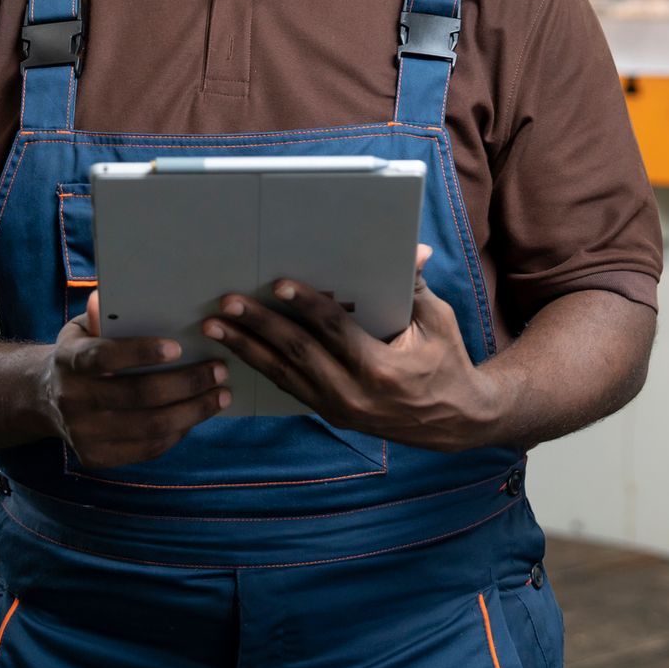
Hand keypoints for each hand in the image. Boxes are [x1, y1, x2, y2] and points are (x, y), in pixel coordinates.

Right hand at [39, 291, 231, 467]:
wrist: (45, 399)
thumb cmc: (81, 352)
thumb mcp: (83, 328)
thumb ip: (102, 314)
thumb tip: (111, 296)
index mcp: (69, 360)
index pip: (104, 358)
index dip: (140, 353)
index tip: (178, 347)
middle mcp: (72, 399)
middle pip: (138, 395)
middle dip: (187, 383)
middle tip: (219, 369)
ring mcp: (83, 433)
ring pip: (150, 426)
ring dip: (193, 411)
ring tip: (220, 395)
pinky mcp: (96, 457)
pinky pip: (147, 448)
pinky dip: (179, 431)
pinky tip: (197, 414)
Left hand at [201, 246, 505, 451]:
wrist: (454, 420)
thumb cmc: (447, 361)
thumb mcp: (437, 320)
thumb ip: (416, 285)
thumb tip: (414, 247)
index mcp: (380, 368)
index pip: (333, 331)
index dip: (305, 305)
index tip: (278, 284)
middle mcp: (353, 393)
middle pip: (297, 354)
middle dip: (258, 326)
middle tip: (227, 304)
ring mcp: (339, 408)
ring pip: (284, 375)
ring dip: (246, 349)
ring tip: (214, 328)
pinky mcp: (332, 414)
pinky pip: (290, 388)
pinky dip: (263, 367)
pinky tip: (238, 351)